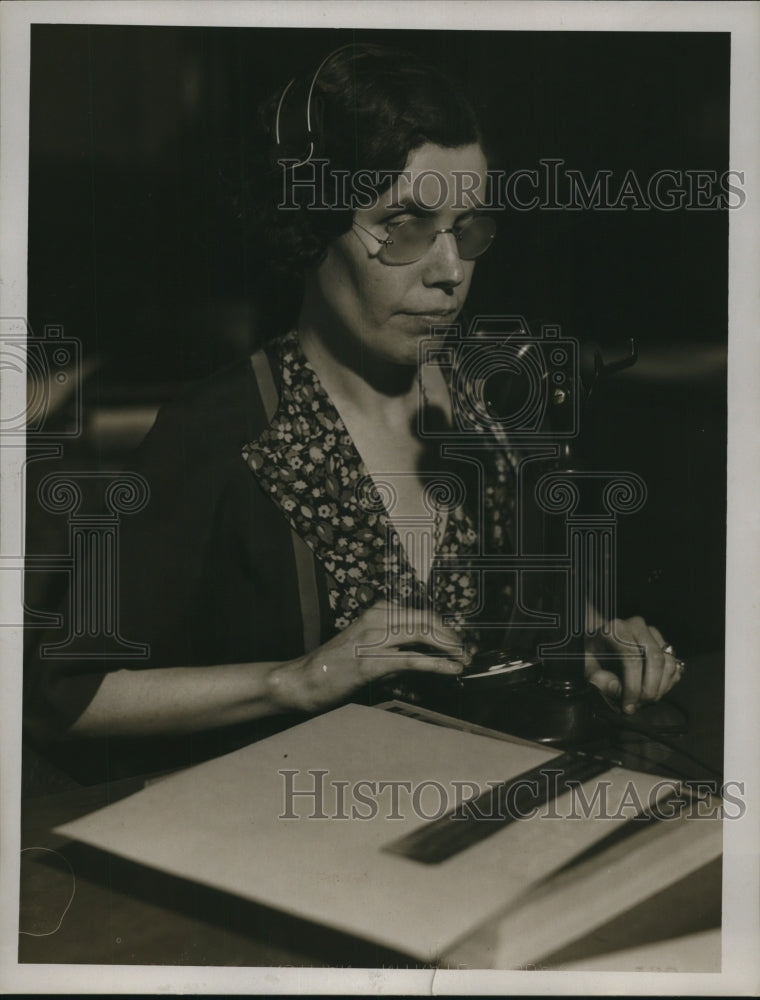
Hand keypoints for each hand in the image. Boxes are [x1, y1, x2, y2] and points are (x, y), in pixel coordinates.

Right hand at [268, 601, 469, 713]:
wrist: (303, 679)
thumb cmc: (335, 665)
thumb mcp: (366, 644)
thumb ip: (393, 642)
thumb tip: (427, 651)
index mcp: (377, 611)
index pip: (422, 614)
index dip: (446, 628)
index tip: (460, 641)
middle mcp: (376, 619)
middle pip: (427, 620)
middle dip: (452, 636)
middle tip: (468, 650)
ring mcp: (373, 639)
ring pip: (423, 635)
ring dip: (450, 648)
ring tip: (465, 659)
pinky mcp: (370, 662)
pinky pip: (412, 661)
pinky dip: (437, 664)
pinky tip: (452, 669)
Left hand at [584, 615, 683, 714]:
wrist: (601, 640)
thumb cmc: (594, 653)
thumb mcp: (587, 665)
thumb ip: (597, 677)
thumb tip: (616, 688)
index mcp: (615, 629)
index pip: (632, 658)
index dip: (633, 686)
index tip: (628, 705)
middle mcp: (637, 626)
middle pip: (655, 659)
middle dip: (650, 688)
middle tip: (640, 705)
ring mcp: (652, 632)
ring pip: (668, 662)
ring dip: (661, 687)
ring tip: (646, 700)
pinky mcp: (663, 642)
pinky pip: (675, 664)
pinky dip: (668, 683)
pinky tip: (654, 691)